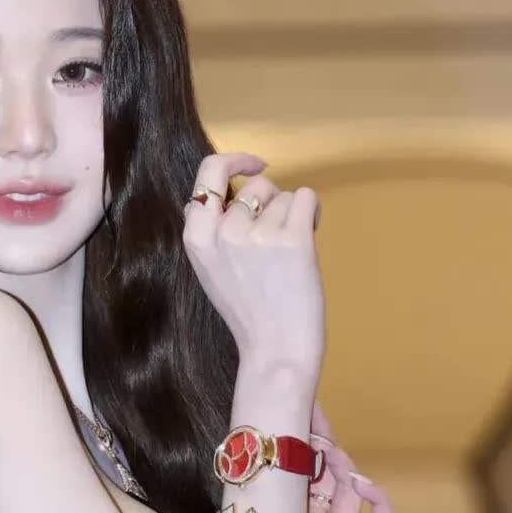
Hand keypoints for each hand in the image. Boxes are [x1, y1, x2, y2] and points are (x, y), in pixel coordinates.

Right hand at [182, 153, 324, 374]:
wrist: (276, 351)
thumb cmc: (249, 313)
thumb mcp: (212, 270)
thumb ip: (213, 230)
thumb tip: (229, 189)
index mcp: (197, 239)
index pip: (207, 173)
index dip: (234, 161)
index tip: (255, 163)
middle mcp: (224, 232)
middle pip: (257, 185)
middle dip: (272, 203)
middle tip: (277, 238)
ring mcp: (259, 236)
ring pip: (285, 195)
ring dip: (293, 217)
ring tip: (290, 253)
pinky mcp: (294, 240)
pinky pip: (307, 198)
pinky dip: (313, 214)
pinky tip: (309, 239)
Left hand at [297, 398, 395, 512]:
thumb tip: (219, 471)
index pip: (297, 467)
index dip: (298, 439)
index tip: (291, 409)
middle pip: (326, 470)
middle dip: (320, 443)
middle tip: (311, 421)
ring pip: (351, 489)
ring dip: (343, 466)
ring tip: (328, 451)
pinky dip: (378, 500)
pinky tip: (362, 484)